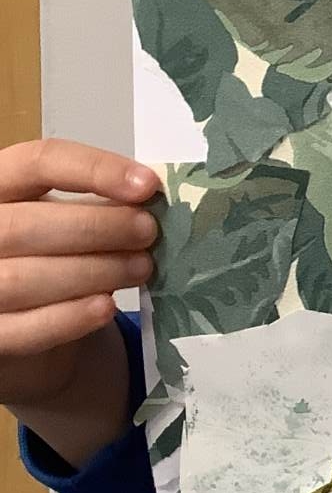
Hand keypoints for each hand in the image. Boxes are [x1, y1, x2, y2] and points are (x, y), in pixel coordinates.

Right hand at [0, 139, 158, 411]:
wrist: (27, 316)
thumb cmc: (52, 250)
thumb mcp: (66, 214)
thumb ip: (97, 203)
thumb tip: (150, 200)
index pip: (37, 163)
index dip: (95, 170)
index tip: (148, 186)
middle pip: (25, 225)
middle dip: (96, 228)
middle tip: (148, 232)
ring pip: (20, 279)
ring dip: (91, 273)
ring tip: (140, 268)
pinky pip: (21, 329)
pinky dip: (68, 318)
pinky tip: (106, 307)